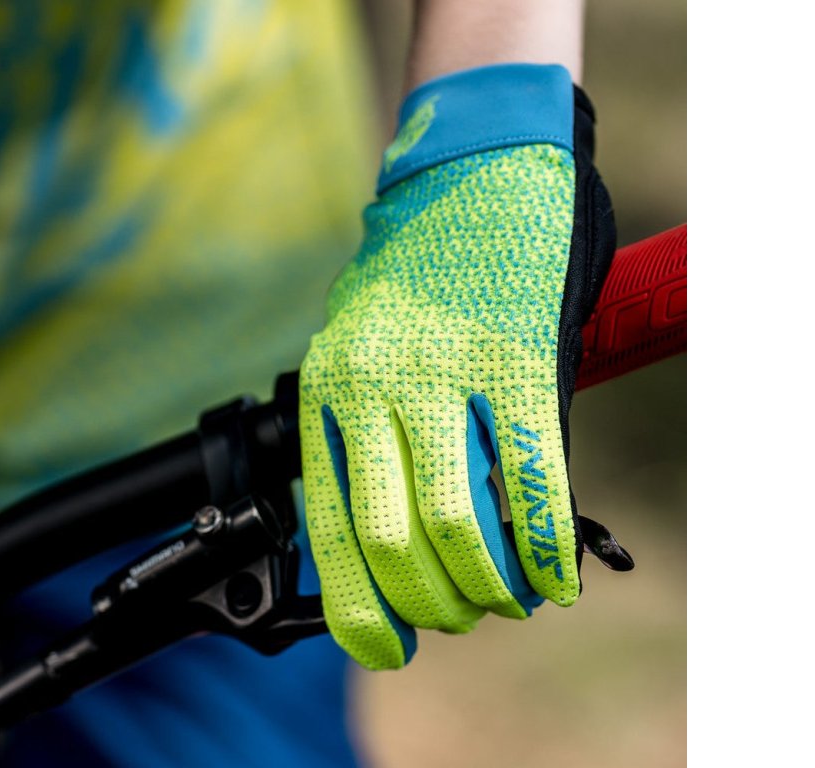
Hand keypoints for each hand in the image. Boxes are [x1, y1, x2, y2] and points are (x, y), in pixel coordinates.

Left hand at [299, 64, 614, 668]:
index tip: (387, 646)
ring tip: (507, 598)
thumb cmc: (418, 277)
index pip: (330, 527)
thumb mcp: (365, 352)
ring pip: (459, 521)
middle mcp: (373, 383)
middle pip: (394, 538)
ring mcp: (442, 368)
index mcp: (328, 390)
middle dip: (432, 605)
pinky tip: (557, 575)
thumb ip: (369, 437)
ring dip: (489, 587)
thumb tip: (398, 545)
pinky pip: (534, 476)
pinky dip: (548, 544)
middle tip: (461, 615)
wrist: (471, 175)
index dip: (358, 607)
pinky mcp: (512, 355)